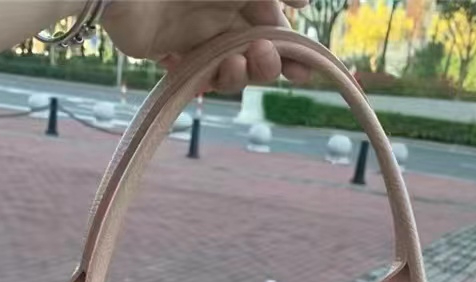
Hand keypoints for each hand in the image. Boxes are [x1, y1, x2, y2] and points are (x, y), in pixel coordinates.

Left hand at [101, 0, 311, 92]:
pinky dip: (211, 80)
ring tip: (235, 63)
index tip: (304, 71)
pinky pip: (199, 78)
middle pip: (256, 52)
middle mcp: (221, 13)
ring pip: (230, 69)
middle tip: (265, 58)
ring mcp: (196, 35)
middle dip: (268, 64)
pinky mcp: (170, 54)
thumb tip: (306, 2)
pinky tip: (215, 71)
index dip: (292, 51)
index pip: (274, 26)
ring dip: (240, 74)